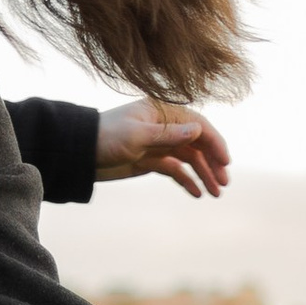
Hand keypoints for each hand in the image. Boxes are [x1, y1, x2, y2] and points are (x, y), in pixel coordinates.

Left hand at [96, 101, 231, 199]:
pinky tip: (197, 193)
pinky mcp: (152, 160)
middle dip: (212, 162)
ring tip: (215, 193)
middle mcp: (164, 126)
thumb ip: (168, 134)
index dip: (214, 142)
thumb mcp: (136, 136)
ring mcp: (159, 143)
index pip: (198, 125)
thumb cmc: (105, 138)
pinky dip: (187, 180)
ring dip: (204, 174)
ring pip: (189, 158)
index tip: (225, 162)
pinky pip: (176, 169)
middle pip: (198, 143)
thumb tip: (199, 130)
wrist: (80, 154)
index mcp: (162, 111)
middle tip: (224, 183)